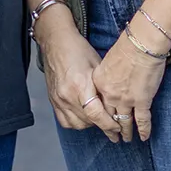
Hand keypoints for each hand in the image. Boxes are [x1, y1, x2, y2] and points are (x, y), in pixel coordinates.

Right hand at [38, 16, 115, 135]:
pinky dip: (77, 122)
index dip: (109, 124)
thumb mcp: (97, 66)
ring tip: (100, 119)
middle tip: (115, 126)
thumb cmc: (78, 50)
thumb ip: (104, 88)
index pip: (96, 114)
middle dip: (103, 126)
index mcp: (80, 85)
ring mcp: (58, 100)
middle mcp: (67, 95)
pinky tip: (85, 117)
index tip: (118, 128)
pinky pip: (65, 121)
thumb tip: (117, 105)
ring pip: (77, 124)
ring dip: (90, 124)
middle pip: (88, 121)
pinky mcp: (53, 101)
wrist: (56, 43)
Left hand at [90, 26, 170, 143]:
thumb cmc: (126, 46)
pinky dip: (144, 130)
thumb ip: (106, 75)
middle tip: (113, 137)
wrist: (141, 44)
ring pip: (124, 122)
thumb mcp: (107, 60)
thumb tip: (109, 80)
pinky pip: (142, 120)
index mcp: (99, 84)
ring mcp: (125, 100)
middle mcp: (109, 95)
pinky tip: (144, 137)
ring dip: (126, 132)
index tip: (102, 121)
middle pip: (108, 117)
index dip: (100, 115)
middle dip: (111, 129)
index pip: (97, 105)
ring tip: (126, 139)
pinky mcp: (142, 101)